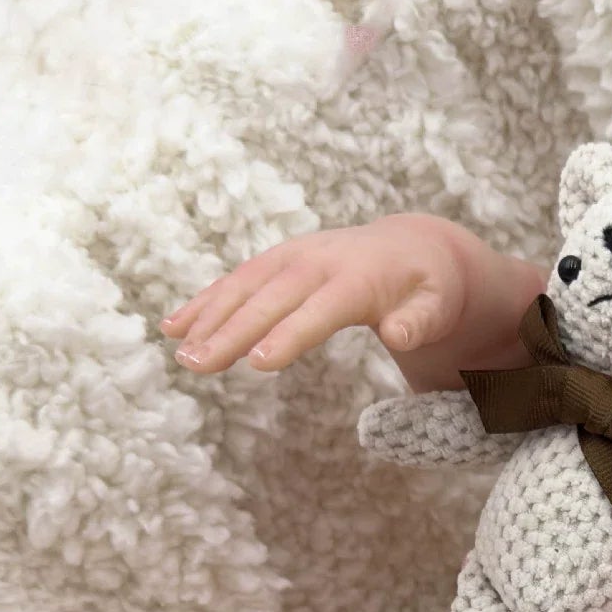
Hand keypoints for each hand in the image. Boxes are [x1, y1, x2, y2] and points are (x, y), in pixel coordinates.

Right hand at [161, 215, 477, 375]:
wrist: (413, 246)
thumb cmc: (427, 288)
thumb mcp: (438, 305)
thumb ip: (421, 321)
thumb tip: (401, 335)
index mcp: (358, 278)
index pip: (320, 309)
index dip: (290, 334)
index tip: (258, 362)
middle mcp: (317, 262)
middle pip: (270, 299)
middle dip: (231, 331)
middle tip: (197, 365)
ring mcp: (291, 257)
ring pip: (243, 287)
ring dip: (208, 318)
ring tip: (179, 353)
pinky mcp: (275, 261)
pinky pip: (235, 282)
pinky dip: (204, 302)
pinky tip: (173, 328)